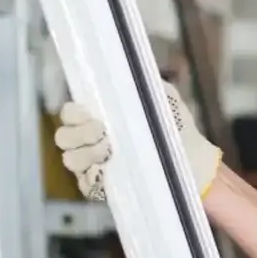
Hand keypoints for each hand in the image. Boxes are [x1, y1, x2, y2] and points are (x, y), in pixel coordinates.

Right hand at [53, 82, 220, 202]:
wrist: (193, 161)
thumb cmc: (176, 128)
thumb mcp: (164, 98)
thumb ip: (144, 83)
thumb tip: (129, 69)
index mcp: (97, 117)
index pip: (69, 114)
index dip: (74, 114)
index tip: (94, 115)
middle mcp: (88, 141)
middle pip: (63, 137)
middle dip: (80, 134)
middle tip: (104, 133)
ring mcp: (92, 166)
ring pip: (70, 160)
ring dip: (87, 155)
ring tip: (111, 152)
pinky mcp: (100, 188)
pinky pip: (85, 185)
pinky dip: (95, 177)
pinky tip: (112, 171)